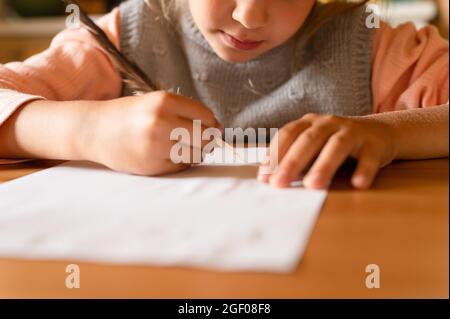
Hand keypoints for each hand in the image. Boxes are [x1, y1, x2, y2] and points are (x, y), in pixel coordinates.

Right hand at [86, 91, 219, 175]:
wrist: (94, 130)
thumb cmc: (129, 115)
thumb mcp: (155, 103)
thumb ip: (186, 112)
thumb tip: (218, 129)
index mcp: (164, 102)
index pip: (206, 116)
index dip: (211, 123)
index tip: (208, 126)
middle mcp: (161, 122)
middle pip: (206, 137)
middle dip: (207, 139)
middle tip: (198, 139)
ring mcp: (157, 146)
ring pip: (197, 153)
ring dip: (196, 151)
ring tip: (181, 145)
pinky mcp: (153, 166)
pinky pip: (182, 166)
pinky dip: (180, 161)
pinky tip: (166, 154)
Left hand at [258, 113, 396, 188]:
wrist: (380, 132)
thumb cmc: (336, 144)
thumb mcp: (314, 147)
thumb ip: (294, 160)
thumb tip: (267, 179)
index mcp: (310, 123)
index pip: (288, 135)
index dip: (274, 154)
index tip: (264, 177)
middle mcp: (329, 123)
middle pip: (309, 140)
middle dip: (292, 162)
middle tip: (279, 184)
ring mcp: (353, 131)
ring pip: (337, 145)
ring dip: (324, 165)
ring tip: (312, 185)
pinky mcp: (374, 144)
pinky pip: (369, 157)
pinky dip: (364, 170)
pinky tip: (358, 184)